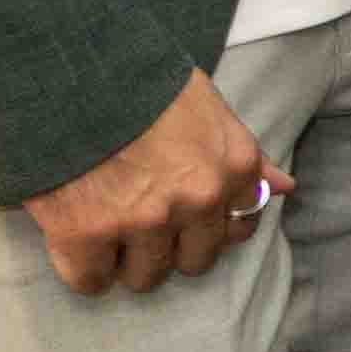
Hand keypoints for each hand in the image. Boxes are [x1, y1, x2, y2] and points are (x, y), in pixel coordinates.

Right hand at [26, 74, 281, 296]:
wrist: (67, 71)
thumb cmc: (138, 80)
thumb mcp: (206, 105)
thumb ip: (244, 154)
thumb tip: (283, 187)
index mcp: (234, 166)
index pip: (241, 227)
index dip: (209, 226)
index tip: (187, 220)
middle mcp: (198, 199)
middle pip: (195, 261)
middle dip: (170, 248)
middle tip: (140, 224)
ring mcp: (144, 220)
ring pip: (145, 277)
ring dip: (126, 261)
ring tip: (106, 229)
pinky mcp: (87, 234)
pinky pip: (91, 281)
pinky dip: (83, 269)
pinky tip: (76, 243)